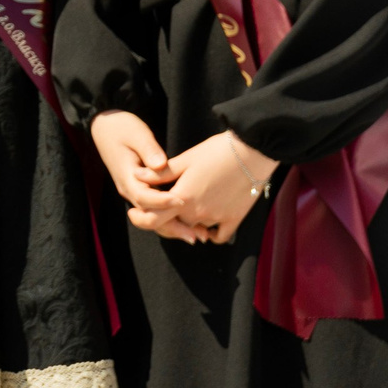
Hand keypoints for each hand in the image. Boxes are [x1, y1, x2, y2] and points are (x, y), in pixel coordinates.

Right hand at [89, 112, 197, 239]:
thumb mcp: (136, 133)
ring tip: (200, 236)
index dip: (163, 201)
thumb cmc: (121, 127)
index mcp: (127, 176)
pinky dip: (172, 219)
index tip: (183, 200)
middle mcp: (129, 189)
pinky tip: (191, 224)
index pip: (144, 196)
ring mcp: (134, 192)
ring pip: (153, 217)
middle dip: (173, 226)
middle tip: (196, 236)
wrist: (104, 128)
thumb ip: (148, 149)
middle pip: (150, 215)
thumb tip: (160, 165)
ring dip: (175, 228)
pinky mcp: (141, 191)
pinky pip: (155, 210)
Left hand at [139, 129, 278, 245]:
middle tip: (163, 205)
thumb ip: (160, 173)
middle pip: (175, 225)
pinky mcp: (234, 219)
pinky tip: (207, 223)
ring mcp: (217, 219)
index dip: (140, 218)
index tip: (134, 213)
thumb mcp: (185, 159)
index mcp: (182, 198)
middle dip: (166, 217)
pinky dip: (211, 232)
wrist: (252, 152)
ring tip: (186, 205)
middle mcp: (198, 213)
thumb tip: (135, 176)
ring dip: (188, 222)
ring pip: (195, 229)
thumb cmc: (216, 151)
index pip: (153, 220)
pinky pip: (218, 236)